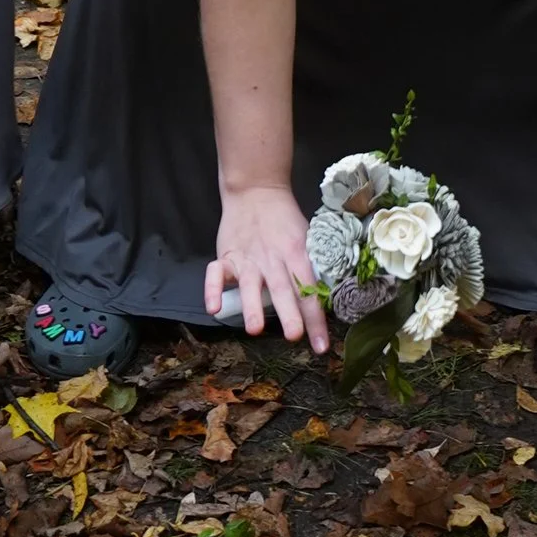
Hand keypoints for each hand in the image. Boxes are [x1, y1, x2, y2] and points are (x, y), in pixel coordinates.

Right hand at [209, 185, 326, 350]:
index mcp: (296, 254)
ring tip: (255, 329)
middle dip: (289, 314)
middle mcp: (272, 258)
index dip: (316, 320)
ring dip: (252, 306)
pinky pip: (216, 273)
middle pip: (282, 288)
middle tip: (294, 337)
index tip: (322, 346)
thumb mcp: (306, 238)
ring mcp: (247, 258)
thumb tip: (324, 300)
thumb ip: (310, 268)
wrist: (256, 190)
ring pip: (251, 284)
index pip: (310, 290)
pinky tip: (214, 308)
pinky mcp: (226, 255)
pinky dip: (212, 290)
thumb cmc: (285, 221)